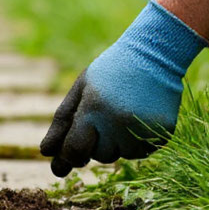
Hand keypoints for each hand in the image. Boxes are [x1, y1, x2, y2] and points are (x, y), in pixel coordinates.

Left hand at [41, 0, 207, 175]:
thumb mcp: (81, 89)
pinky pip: (142, 152)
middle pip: (100, 156)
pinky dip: (138, 140)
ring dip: (119, 142)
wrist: (154, 54)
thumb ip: (62, 122)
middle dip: (99, 142)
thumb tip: (46, 153)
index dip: (71, 155)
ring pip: (122, 155)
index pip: (74, 151)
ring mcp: (143, 129)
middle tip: (107, 114)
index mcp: (93, 108)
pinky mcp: (163, 134)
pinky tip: (140, 116)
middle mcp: (118, 122)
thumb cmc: (110, 72)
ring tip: (125, 111)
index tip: (74, 150)